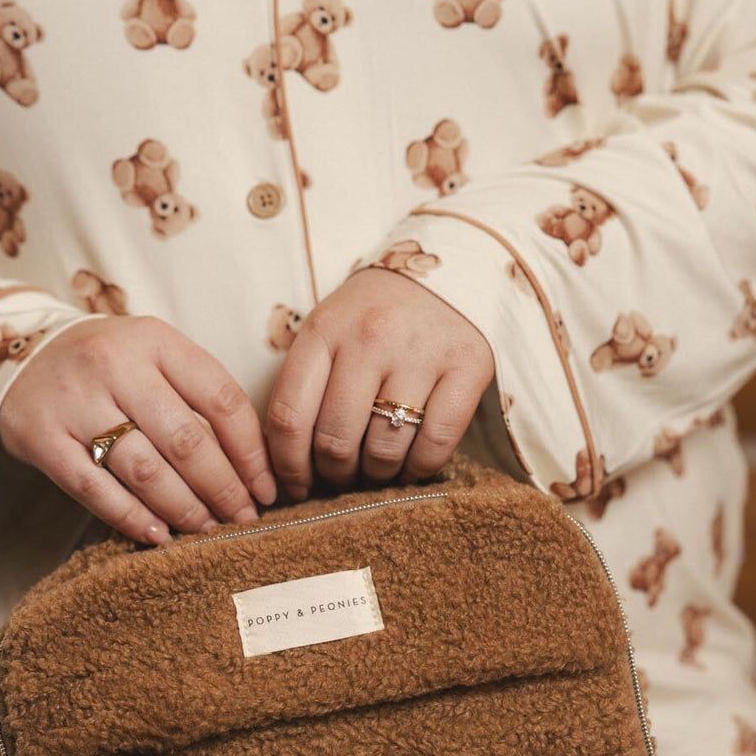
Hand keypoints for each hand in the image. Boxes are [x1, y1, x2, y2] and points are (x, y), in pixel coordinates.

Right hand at [0, 315, 278, 544]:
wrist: (21, 357)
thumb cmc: (108, 367)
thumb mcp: (154, 356)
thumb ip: (197, 396)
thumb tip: (253, 468)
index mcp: (155, 340)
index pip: (221, 399)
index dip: (251, 452)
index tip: (266, 489)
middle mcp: (114, 364)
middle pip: (185, 440)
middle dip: (222, 489)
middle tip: (241, 519)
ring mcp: (74, 400)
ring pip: (143, 469)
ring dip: (183, 508)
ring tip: (206, 529)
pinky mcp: (40, 436)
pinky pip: (94, 489)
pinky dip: (131, 517)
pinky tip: (159, 535)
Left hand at [264, 266, 494, 499]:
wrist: (448, 270)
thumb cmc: (376, 315)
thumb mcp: (329, 331)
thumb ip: (306, 386)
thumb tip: (290, 465)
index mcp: (324, 330)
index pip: (289, 417)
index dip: (288, 467)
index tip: (297, 486)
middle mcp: (370, 338)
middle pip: (335, 442)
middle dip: (335, 476)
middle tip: (343, 478)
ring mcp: (421, 353)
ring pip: (384, 450)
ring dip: (376, 477)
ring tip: (377, 472)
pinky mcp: (468, 366)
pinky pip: (435, 445)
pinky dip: (418, 470)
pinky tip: (411, 466)